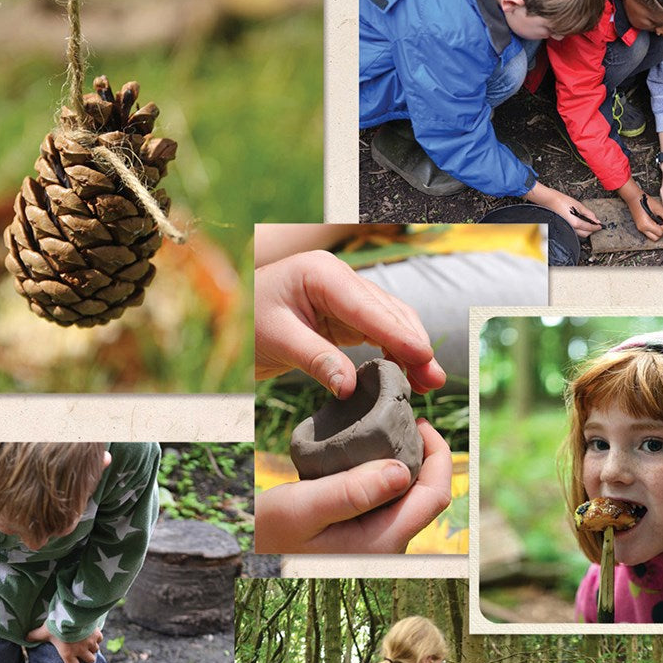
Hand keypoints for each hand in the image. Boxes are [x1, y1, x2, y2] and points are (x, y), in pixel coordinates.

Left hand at [26, 623, 102, 662]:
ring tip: (90, 645)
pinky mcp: (96, 633)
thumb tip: (25, 638)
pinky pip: (99, 639)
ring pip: (95, 650)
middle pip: (90, 660)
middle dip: (89, 660)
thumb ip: (35, 636)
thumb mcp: (44, 631)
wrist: (73, 615)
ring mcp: (90, 642)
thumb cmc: (57, 626)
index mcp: (68, 654)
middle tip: (86, 657)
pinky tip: (95, 634)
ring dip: (93, 649)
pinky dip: (97, 638)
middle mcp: (81, 651)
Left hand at [255, 250, 445, 396]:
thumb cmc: (246, 322)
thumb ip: (316, 360)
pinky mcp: (345, 316)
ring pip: (390, 322)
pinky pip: (378, 332)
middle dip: (414, 345)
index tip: (423, 357)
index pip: (369, 306)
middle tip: (434, 380)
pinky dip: (394, 353)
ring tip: (428, 383)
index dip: (398, 334)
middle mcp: (340, 279)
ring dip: (410, 352)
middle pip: (389, 312)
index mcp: (322, 274)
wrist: (229, 320)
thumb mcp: (276, 340)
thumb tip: (349, 388)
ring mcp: (345, 296)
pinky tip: (406, 375)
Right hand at [255, 419, 451, 553]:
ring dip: (404, 462)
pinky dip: (385, 473)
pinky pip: (389, 500)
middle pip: (427, 494)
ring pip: (409, 496)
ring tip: (385, 430)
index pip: (435, 496)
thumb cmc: (270, 534)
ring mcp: (378, 541)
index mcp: (382, 541)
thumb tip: (401, 470)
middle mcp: (388, 545)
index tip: (419, 422)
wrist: (251, 556)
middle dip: (423, 454)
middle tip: (401, 417)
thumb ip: (352, 491)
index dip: (439, 454)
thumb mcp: (304, 506)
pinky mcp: (366, 534)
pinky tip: (367, 454)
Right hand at [525, 182, 601, 237]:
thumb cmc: (562, 201)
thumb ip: (588, 213)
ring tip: (588, 223)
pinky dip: (579, 229)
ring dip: (585, 230)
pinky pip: (574, 231)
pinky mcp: (564, 227)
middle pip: (585, 234)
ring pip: (579, 234)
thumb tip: (596, 219)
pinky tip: (580, 223)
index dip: (596, 226)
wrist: (550, 201)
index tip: (600, 225)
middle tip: (595, 224)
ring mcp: (567, 229)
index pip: (590, 227)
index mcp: (576, 223)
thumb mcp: (578, 205)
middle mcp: (571, 228)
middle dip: (591, 230)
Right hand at [626, 193, 662, 241]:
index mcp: (646, 224)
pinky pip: (649, 232)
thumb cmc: (645, 201)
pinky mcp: (640, 227)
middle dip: (662, 232)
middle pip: (656, 238)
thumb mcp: (659, 208)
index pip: (659, 232)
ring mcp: (640, 228)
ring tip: (660, 223)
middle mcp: (642, 229)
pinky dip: (654, 229)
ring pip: (652, 236)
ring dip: (658, 231)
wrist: (634, 198)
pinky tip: (656, 222)